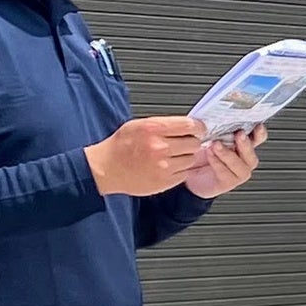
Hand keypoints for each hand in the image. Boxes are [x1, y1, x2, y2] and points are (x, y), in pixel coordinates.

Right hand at [85, 116, 207, 197]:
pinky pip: (185, 173)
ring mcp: (163, 166)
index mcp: (153, 129)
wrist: (106, 168)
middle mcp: (159, 147)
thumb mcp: (139, 125)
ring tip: (172, 155)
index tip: (198, 129)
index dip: (197, 127)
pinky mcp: (164, 181)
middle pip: (194, 143)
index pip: (190, 125)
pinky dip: (180, 169)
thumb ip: (164, 124)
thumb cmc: (121, 145)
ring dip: (186, 156)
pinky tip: (168, 166)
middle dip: (191, 142)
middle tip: (182, 143)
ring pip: (192, 159)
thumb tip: (189, 124)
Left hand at [181, 125, 263, 198]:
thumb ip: (218, 127)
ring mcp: (238, 172)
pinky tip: (209, 154)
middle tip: (238, 134)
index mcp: (243, 145)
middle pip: (252, 153)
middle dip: (245, 144)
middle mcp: (244, 160)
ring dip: (228, 154)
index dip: (260, 133)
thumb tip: (219, 114)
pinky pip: (226, 173)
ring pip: (240, 165)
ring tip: (215, 145)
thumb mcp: (209, 135)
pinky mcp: (229, 183)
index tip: (257, 126)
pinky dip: (217, 162)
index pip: (258, 138)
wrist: (187, 172)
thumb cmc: (200, 152)